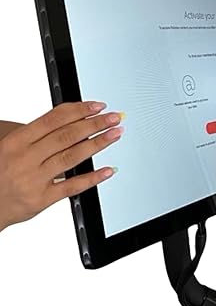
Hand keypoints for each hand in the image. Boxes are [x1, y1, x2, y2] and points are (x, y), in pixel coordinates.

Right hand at [0, 101, 121, 231]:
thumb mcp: (5, 146)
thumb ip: (31, 136)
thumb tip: (62, 123)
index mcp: (15, 142)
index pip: (53, 120)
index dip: (78, 111)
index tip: (97, 106)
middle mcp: (25, 159)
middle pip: (67, 136)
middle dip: (94, 124)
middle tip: (114, 118)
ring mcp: (35, 179)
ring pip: (72, 157)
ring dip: (98, 144)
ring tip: (115, 134)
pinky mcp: (42, 199)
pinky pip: (72, 187)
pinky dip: (92, 178)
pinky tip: (108, 170)